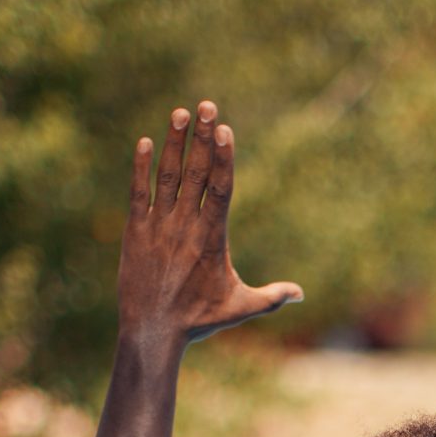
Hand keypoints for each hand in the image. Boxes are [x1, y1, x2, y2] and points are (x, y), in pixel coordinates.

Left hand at [119, 100, 301, 345]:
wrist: (152, 331)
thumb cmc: (198, 321)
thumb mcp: (240, 308)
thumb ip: (272, 297)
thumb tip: (301, 293)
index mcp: (212, 238)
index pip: (221, 188)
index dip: (223, 156)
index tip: (224, 128)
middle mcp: (185, 225)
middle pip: (197, 172)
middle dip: (202, 138)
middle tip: (206, 105)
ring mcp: (158, 225)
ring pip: (167, 176)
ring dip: (173, 143)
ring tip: (179, 113)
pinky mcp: (134, 231)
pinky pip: (137, 192)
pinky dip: (139, 168)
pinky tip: (144, 143)